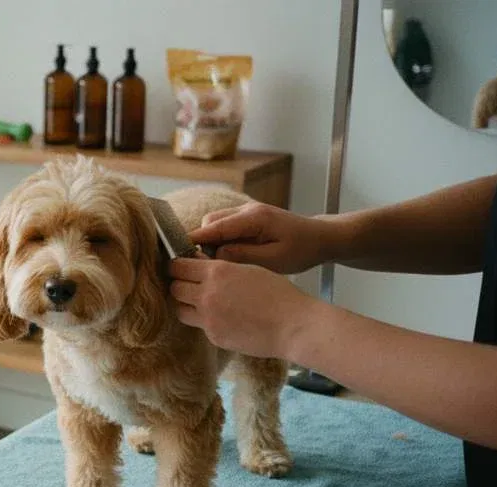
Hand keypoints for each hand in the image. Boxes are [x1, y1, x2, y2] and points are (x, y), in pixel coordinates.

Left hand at [168, 258, 318, 358]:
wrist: (294, 326)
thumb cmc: (278, 294)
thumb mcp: (248, 269)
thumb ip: (221, 268)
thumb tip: (199, 265)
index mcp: (216, 272)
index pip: (178, 266)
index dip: (178, 266)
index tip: (181, 267)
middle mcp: (206, 295)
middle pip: (174, 288)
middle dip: (180, 285)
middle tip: (190, 285)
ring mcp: (208, 319)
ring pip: (180, 310)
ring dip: (187, 305)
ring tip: (202, 303)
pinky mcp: (214, 337)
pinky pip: (199, 327)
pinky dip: (206, 321)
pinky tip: (223, 318)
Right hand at [187, 202, 343, 273]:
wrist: (320, 238)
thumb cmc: (302, 250)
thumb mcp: (274, 260)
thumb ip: (243, 257)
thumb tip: (216, 255)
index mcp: (254, 218)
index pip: (215, 226)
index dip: (195, 240)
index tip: (177, 255)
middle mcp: (247, 209)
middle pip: (210, 222)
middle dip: (204, 243)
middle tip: (210, 267)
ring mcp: (246, 211)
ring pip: (214, 223)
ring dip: (212, 242)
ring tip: (223, 263)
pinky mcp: (247, 218)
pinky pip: (224, 226)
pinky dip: (220, 240)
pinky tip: (229, 256)